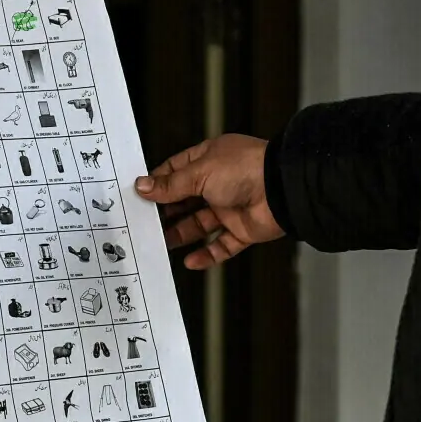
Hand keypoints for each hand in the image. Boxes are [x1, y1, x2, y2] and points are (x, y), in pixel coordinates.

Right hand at [135, 134, 281, 268]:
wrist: (282, 190)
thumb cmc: (246, 169)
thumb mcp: (200, 173)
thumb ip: (171, 185)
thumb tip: (143, 186)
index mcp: (208, 160)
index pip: (176, 171)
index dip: (157, 184)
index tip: (138, 196)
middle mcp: (218, 183)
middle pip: (185, 201)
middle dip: (166, 212)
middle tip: (144, 224)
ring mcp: (231, 207)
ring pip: (200, 224)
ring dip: (181, 234)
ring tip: (161, 244)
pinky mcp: (243, 230)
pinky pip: (222, 246)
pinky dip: (207, 254)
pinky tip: (190, 261)